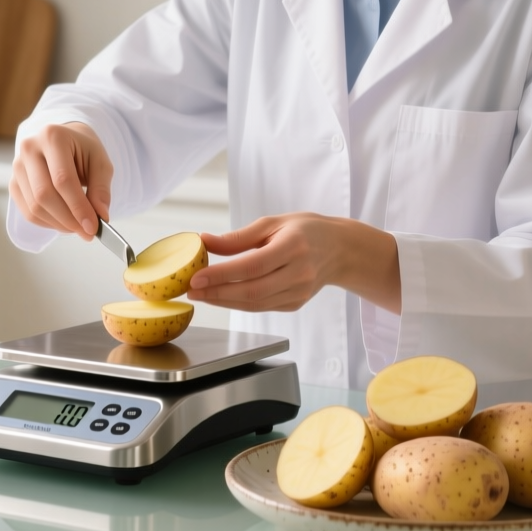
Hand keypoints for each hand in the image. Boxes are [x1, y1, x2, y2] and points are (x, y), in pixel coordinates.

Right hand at [10, 122, 111, 238]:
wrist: (63, 142)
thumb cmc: (82, 150)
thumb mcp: (100, 162)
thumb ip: (101, 188)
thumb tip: (100, 216)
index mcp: (53, 137)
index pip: (63, 180)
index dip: (78, 207)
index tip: (92, 227)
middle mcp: (29, 149)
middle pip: (44, 195)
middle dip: (68, 219)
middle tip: (87, 232)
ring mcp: (17, 166)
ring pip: (34, 207)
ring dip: (58, 224)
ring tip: (78, 226)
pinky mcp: (13, 183)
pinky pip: (28, 212)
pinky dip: (47, 223)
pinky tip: (63, 222)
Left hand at [191, 213, 400, 313]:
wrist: (340, 249)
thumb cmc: (305, 230)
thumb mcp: (273, 223)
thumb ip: (238, 237)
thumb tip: (204, 241)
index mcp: (293, 246)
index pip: (251, 266)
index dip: (221, 274)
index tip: (196, 277)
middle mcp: (299, 272)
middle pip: (251, 290)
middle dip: (216, 293)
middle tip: (191, 290)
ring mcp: (299, 292)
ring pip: (255, 303)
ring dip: (223, 301)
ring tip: (201, 294)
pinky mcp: (295, 303)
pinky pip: (262, 307)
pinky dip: (238, 304)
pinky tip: (221, 297)